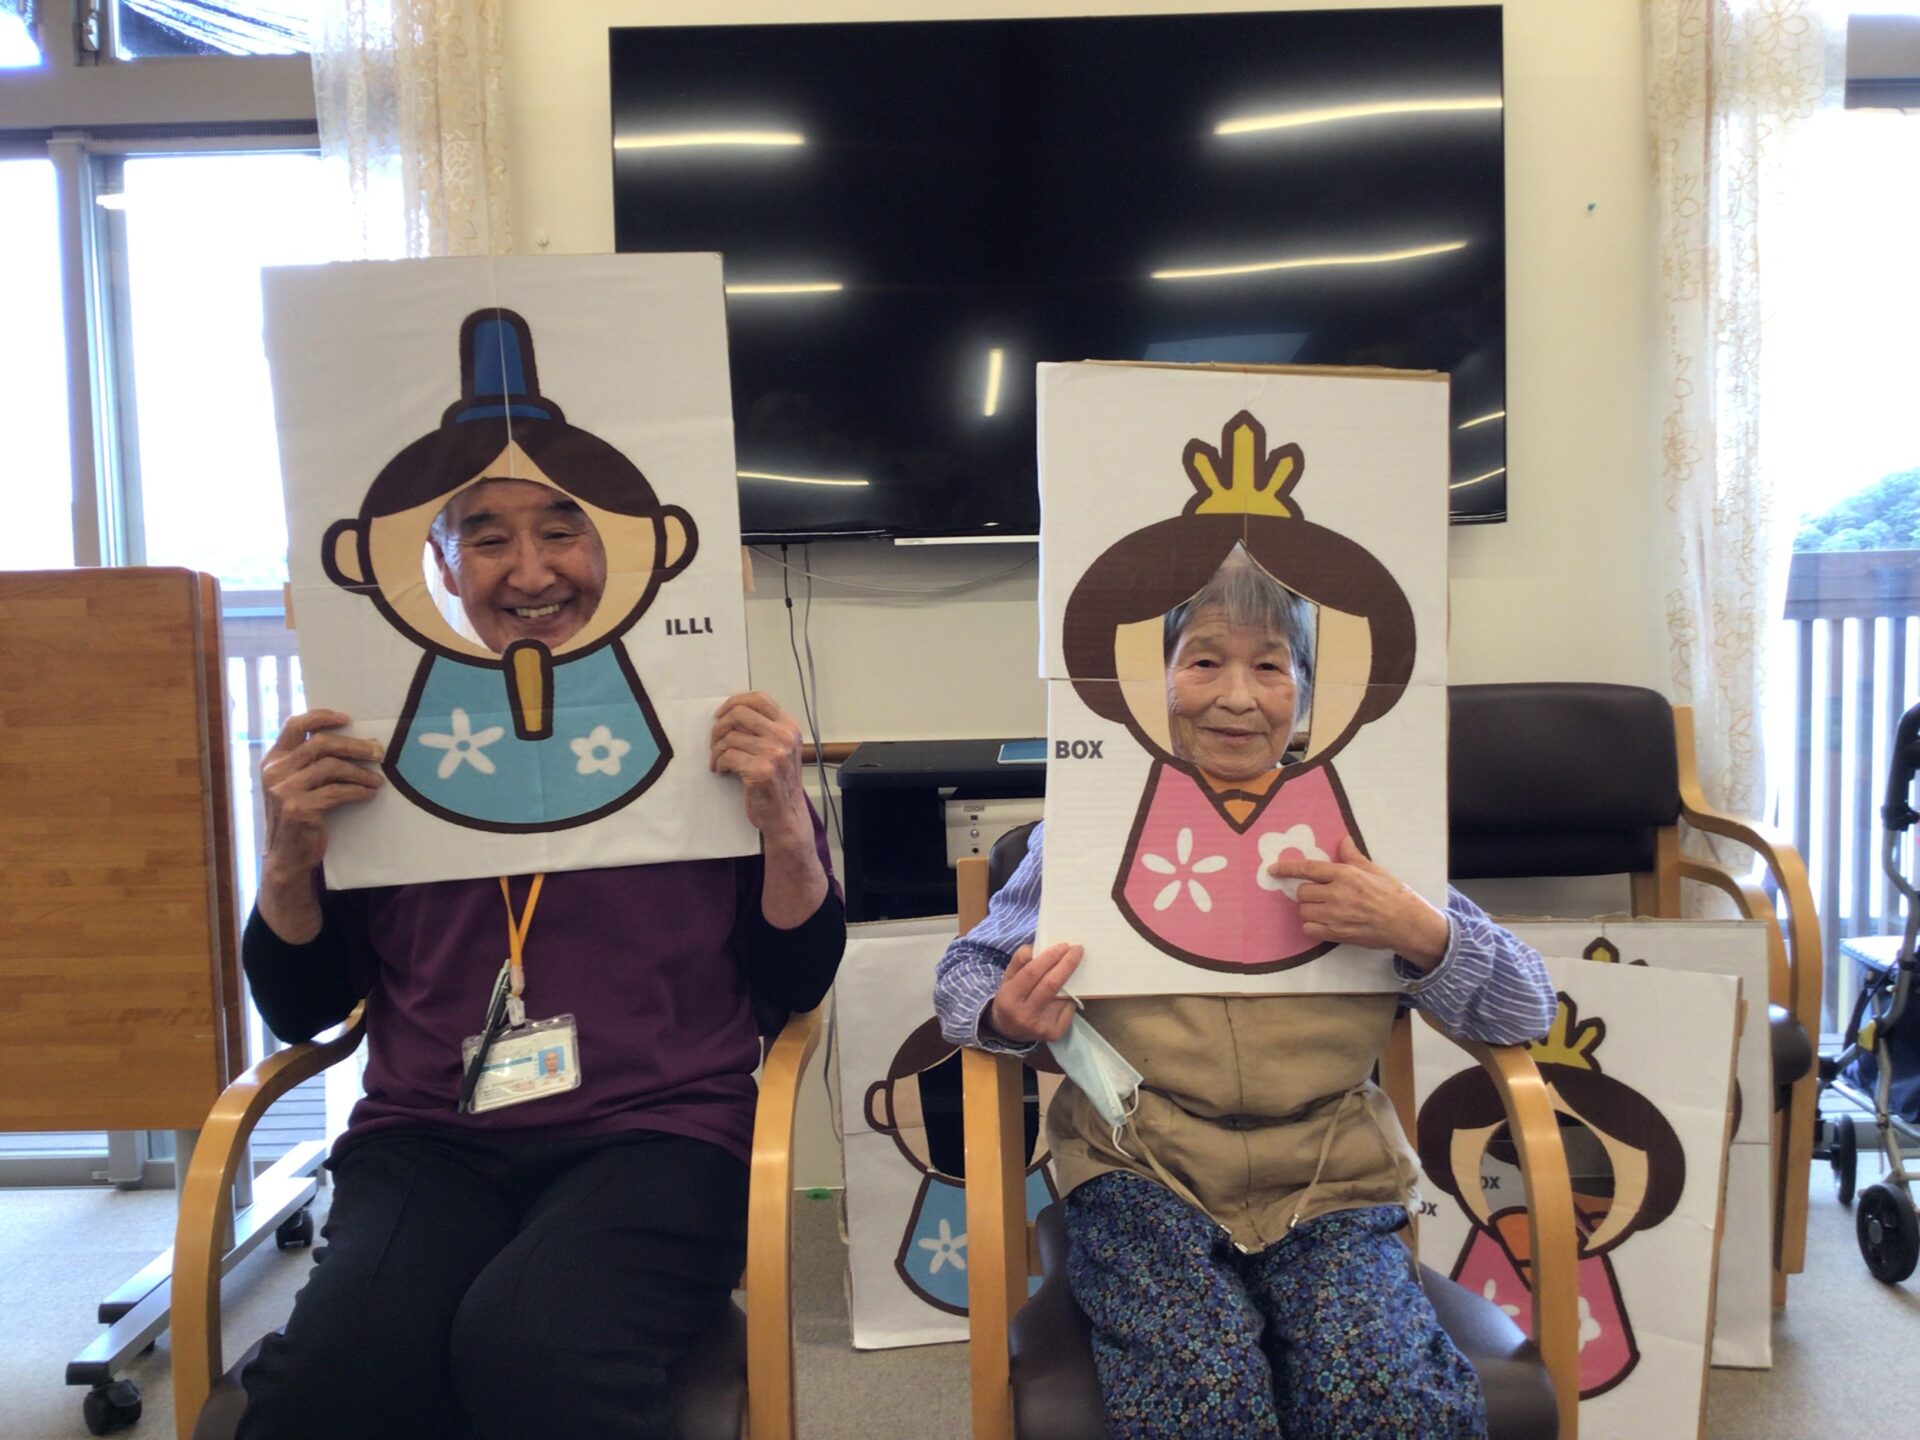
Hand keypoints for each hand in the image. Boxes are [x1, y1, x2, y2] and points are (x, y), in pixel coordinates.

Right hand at [260, 709, 383, 877]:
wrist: (286, 857)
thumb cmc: (299, 816)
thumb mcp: (295, 784)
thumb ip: (309, 763)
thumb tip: (354, 743)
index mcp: (273, 759)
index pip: (295, 725)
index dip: (322, 717)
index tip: (347, 719)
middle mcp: (274, 771)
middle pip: (321, 744)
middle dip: (355, 746)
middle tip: (378, 752)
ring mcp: (283, 790)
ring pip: (332, 766)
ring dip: (360, 772)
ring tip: (377, 779)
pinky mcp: (297, 809)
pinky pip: (336, 792)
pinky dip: (357, 790)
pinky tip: (369, 793)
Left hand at [710, 692, 809, 842]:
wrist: (786, 817)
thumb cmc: (778, 784)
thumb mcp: (780, 750)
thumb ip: (764, 730)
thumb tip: (729, 714)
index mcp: (790, 727)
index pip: (759, 699)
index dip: (734, 702)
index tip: (720, 715)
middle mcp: (785, 736)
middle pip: (739, 713)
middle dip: (719, 727)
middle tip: (715, 743)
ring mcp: (775, 753)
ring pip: (730, 737)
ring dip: (717, 751)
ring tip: (719, 763)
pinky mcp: (762, 770)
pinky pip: (728, 756)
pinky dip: (720, 764)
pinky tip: (723, 772)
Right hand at [986, 942, 1082, 1043]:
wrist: (1009, 1032)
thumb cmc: (1011, 998)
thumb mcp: (1008, 978)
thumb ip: (1019, 961)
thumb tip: (1036, 947)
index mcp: (1009, 998)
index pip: (1032, 973)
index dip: (1050, 957)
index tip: (1064, 945)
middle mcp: (1024, 1015)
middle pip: (1051, 984)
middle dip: (1067, 964)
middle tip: (1077, 949)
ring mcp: (1041, 1027)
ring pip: (1063, 996)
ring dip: (1071, 979)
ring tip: (1072, 967)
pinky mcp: (1055, 1033)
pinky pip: (1068, 1008)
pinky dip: (1071, 996)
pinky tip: (1068, 991)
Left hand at [1269, 836, 1450, 969]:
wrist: (1406, 923)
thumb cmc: (1393, 894)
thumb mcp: (1374, 870)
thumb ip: (1353, 856)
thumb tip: (1343, 839)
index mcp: (1345, 875)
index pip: (1308, 869)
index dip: (1287, 869)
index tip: (1273, 870)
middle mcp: (1337, 894)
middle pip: (1302, 892)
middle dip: (1307, 893)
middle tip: (1320, 894)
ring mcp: (1335, 916)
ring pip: (1304, 911)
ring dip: (1310, 910)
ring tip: (1324, 909)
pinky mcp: (1337, 934)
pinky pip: (1310, 930)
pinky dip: (1313, 927)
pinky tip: (1325, 923)